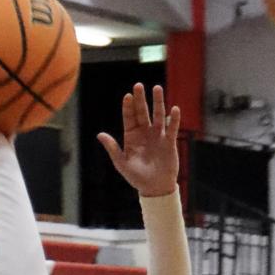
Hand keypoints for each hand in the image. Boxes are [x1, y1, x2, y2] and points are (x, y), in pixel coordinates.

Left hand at [97, 82, 179, 196]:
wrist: (155, 188)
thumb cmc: (136, 177)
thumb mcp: (122, 163)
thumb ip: (112, 148)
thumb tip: (100, 134)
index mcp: (132, 136)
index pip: (129, 117)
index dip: (128, 107)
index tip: (127, 96)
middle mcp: (144, 132)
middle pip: (142, 112)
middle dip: (140, 99)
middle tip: (138, 85)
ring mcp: (157, 136)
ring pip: (158, 115)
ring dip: (158, 102)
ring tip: (157, 88)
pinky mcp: (169, 142)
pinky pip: (172, 128)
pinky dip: (174, 119)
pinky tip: (174, 109)